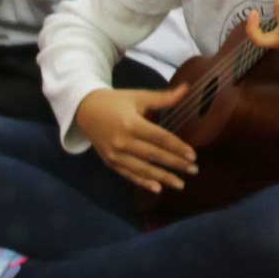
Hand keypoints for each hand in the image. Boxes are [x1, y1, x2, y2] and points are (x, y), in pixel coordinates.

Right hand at [76, 84, 197, 193]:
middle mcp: (122, 142)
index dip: (178, 147)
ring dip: (162, 177)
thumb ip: (163, 98)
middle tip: (193, 170)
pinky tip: (157, 189)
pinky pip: (129, 174)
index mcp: (131, 124)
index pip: (160, 138)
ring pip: (142, 169)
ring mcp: (115, 154)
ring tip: (180, 184)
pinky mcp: (110, 161)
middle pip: (154, 155)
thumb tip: (187, 88)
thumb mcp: (138, 96)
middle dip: (175, 164)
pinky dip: (142, 182)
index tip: (193, 156)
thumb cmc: (115, 102)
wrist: (85, 111)